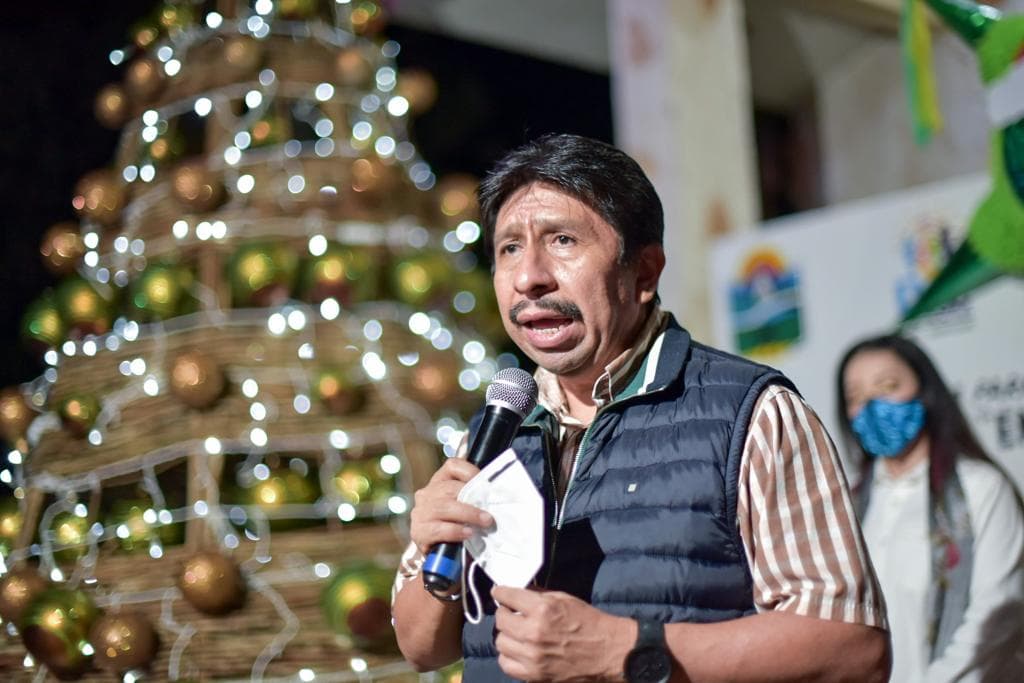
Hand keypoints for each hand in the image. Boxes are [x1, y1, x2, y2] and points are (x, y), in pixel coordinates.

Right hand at [410, 457, 493, 553]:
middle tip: (490, 512)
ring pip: (444, 507)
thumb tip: (497, 496)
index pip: (452, 466)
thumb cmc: (458, 525)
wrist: (441, 556)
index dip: (469, 471)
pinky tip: (468, 534)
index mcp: (439, 482)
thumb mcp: (465, 506)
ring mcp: (421, 512)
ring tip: (484, 522)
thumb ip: (475, 497)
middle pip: (449, 488)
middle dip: (473, 499)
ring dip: (468, 514)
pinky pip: (438, 529)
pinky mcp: (418, 532)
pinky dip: (455, 531)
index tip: (485, 484)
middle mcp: (427, 494)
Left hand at [492, 586, 635, 681]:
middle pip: (501, 621)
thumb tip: (518, 593)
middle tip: (511, 614)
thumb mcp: (564, 599)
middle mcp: (534, 632)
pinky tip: (518, 651)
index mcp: (543, 609)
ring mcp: (532, 656)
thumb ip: (539, 595)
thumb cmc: (589, 623)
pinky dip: (509, 656)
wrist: (608, 652)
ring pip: (500, 643)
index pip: (507, 597)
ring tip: (516, 633)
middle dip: (505, 614)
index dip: (500, 593)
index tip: (498, 593)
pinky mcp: (535, 674)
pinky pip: (506, 664)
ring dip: (507, 636)